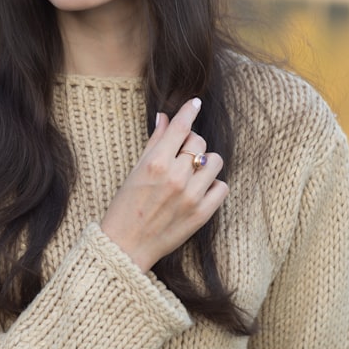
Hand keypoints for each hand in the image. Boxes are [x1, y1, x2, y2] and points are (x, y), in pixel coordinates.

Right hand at [100, 97, 228, 271]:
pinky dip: (213, 186)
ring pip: (215, 161)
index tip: (195, 102)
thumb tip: (166, 118)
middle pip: (199, 142)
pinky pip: (222, 187)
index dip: (189, 110)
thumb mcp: (135, 170)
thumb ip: (154, 143)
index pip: (180, 127)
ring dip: (205, 163)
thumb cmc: (125, 206)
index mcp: (155, 164)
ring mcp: (191, 197)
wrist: (126, 246)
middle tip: (179, 154)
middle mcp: (175, 177)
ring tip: (191, 173)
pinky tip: (198, 190)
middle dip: (191, 143)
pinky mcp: (202, 214)